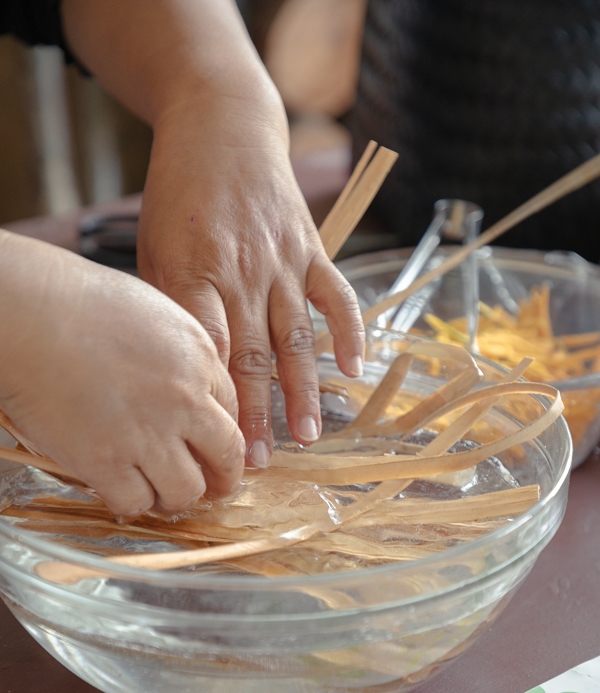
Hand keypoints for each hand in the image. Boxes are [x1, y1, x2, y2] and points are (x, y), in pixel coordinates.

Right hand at [0, 230, 244, 516]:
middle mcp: (183, 400)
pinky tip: (122, 491)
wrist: (32, 313)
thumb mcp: (155, 314)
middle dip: (222, 478)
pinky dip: (132, 503)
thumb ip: (181, 354)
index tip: (216, 449)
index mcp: (199, 359)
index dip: (223, 437)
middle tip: (212, 485)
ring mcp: (147, 435)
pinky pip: (135, 502)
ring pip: (186, 491)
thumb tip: (186, 383)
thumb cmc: (79, 303)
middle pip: (226, 456)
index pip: (233, 411)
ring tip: (160, 493)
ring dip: (176, 497)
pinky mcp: (106, 461)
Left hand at [136, 89, 364, 467]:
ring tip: (310, 434)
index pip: (210, 354)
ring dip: (304, 390)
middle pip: (253, 357)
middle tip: (262, 461)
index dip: (218, 404)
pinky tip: (356, 368)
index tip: (220, 445)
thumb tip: (187, 372)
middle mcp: (240, 274)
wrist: (219, 126)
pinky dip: (349, 331)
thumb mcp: (153, 250)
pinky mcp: (310, 247)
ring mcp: (280, 261)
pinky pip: (334, 295)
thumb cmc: (175, 196)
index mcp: (193, 276)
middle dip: (258, 414)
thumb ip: (173, 308)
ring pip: (296, 338)